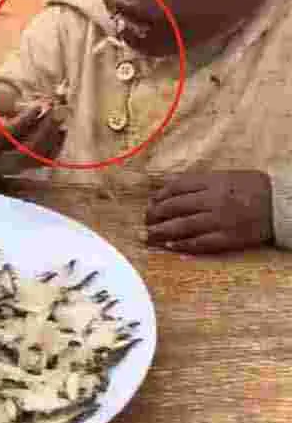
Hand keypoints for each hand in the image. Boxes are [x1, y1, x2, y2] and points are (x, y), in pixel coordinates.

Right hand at [0, 85, 64, 163]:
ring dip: (53, 137)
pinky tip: (61, 130)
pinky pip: (45, 161)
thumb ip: (16, 105)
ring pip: (38, 157)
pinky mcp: (25, 168)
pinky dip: (56, 146)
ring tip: (58, 117)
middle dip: (45, 129)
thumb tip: (45, 105)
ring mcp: (12, 166)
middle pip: (27, 149)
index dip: (27, 118)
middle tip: (54, 110)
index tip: (38, 106)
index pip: (9, 132)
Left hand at [146, 171, 272, 253]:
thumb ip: (202, 183)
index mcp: (213, 181)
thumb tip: (171, 191)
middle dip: (155, 215)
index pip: (176, 187)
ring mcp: (220, 220)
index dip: (159, 196)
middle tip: (146, 221)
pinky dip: (182, 245)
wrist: (282, 204)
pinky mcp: (229, 238)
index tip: (151, 202)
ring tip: (148, 235)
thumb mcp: (227, 176)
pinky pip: (200, 243)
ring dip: (161, 232)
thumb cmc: (254, 188)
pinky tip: (170, 246)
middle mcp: (213, 200)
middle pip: (174, 207)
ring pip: (182, 226)